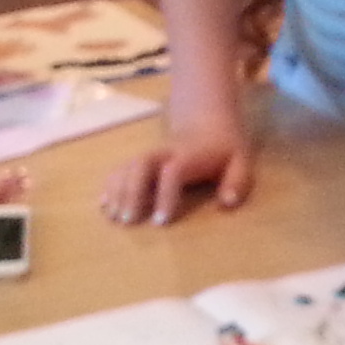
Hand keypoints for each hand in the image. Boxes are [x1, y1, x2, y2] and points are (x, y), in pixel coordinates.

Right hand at [99, 114, 255, 225]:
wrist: (207, 123)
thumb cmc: (225, 149)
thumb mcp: (241, 161)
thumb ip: (237, 182)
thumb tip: (227, 203)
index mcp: (190, 156)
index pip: (172, 172)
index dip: (165, 195)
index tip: (161, 221)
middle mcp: (165, 153)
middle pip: (141, 164)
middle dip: (131, 191)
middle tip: (128, 220)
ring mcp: (151, 154)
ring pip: (127, 166)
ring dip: (117, 190)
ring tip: (113, 217)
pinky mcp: (142, 159)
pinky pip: (121, 168)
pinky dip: (110, 185)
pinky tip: (104, 204)